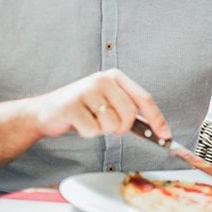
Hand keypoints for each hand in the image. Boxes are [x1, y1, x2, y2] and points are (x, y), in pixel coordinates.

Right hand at [27, 69, 170, 139]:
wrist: (46, 111)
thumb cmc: (82, 109)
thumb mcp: (109, 103)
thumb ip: (131, 111)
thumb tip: (158, 129)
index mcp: (115, 77)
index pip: (144, 98)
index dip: (157, 118)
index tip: (165, 135)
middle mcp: (102, 79)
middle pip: (130, 114)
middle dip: (122, 128)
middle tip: (107, 125)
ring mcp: (86, 91)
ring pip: (112, 124)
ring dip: (102, 130)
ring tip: (89, 120)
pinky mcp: (72, 105)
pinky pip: (93, 130)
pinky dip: (87, 133)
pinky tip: (78, 123)